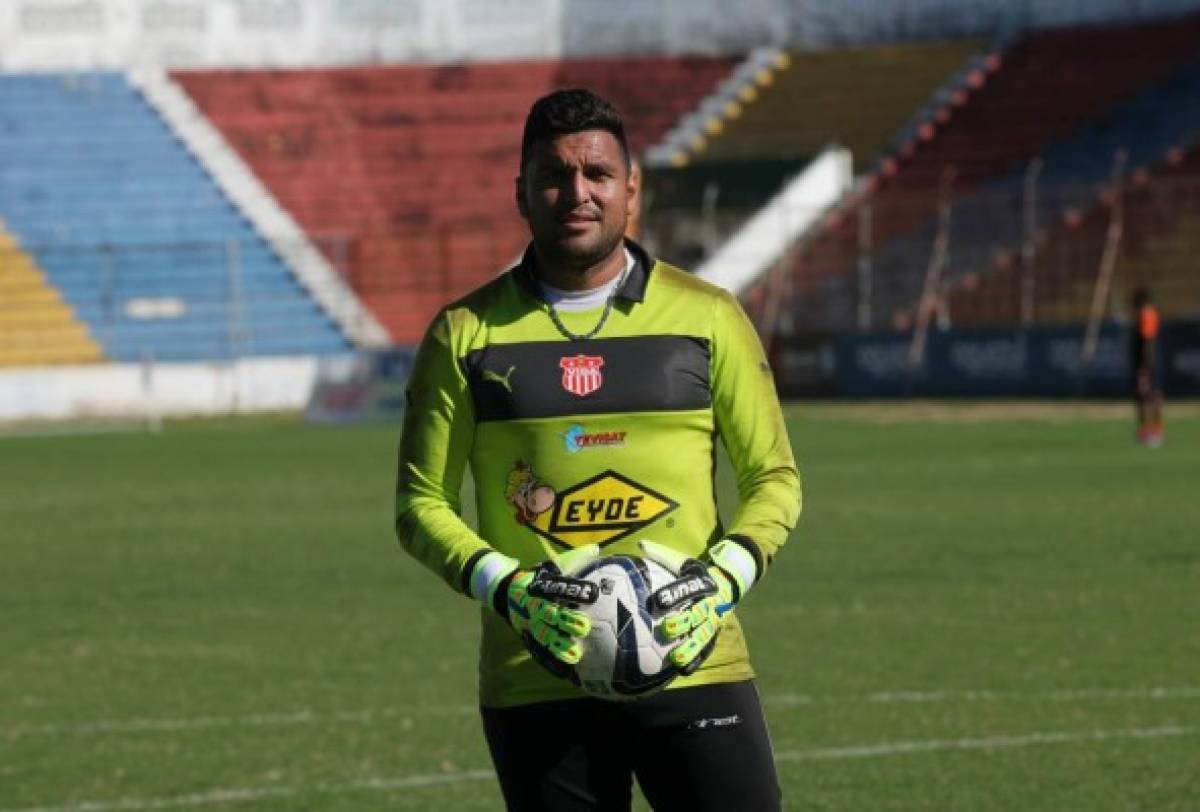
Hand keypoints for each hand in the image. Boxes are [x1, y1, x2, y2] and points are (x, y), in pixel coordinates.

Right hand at [468, 545, 599, 679]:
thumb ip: (574, 558)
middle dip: (566, 620)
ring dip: (558, 645)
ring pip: (543, 635)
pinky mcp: (527, 637)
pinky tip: (564, 673)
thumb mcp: (552, 565)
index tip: (593, 594)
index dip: (575, 590)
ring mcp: (529, 623)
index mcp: (541, 586)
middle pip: (550, 613)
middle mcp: (534, 605)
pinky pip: (538, 651)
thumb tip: (595, 548)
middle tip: (585, 626)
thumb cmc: (537, 577)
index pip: (559, 587)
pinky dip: (549, 662)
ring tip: (574, 655)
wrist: (505, 590)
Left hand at [639, 539, 757, 673]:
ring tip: (676, 659)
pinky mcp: (713, 634)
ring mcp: (713, 621)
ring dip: (690, 648)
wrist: (728, 583)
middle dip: (682, 622)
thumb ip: (662, 554)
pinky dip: (696, 660)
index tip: (657, 600)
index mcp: (702, 584)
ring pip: (703, 636)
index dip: (673, 594)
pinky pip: (706, 650)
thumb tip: (640, 543)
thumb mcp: (682, 560)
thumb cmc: (696, 572)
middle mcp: (709, 603)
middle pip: (697, 614)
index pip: (688, 587)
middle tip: (666, 629)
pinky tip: (682, 671)